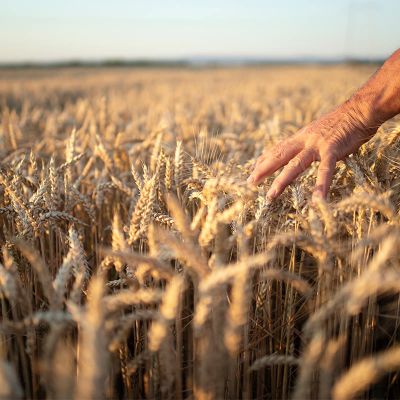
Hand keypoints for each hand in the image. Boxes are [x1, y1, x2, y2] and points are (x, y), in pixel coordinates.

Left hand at [247, 100, 377, 199]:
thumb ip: (305, 142)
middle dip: (263, 170)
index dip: (264, 160)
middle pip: (279, 156)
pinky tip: (317, 199)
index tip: (252, 171)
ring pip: (295, 165)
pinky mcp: (332, 150)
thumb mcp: (317, 132)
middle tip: (249, 184)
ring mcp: (316, 145)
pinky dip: (321, 185)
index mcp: (300, 137)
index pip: (277, 149)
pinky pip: (325, 170)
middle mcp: (304, 140)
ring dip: (282, 181)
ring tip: (270, 196)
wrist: (359, 110)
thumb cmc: (341, 123)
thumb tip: (296, 151)